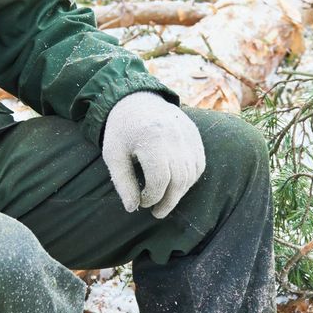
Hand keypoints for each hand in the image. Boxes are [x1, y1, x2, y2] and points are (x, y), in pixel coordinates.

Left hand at [102, 92, 204, 218]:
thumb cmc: (122, 130)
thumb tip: (132, 208)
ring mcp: (188, 134)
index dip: (152, 197)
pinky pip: (199, 164)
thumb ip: (123, 182)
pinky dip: (190, 179)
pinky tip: (176, 185)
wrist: (137, 99)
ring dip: (180, 192)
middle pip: (179, 180)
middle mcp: (175, 136)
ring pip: (192, 174)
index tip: (141, 203)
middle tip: (157, 213)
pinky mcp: (195, 134)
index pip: (160, 180)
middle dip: (169, 201)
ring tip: (165, 201)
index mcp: (152, 139)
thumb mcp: (114, 155)